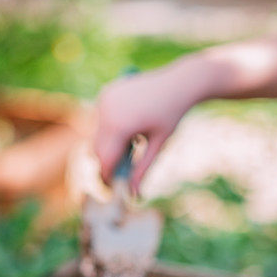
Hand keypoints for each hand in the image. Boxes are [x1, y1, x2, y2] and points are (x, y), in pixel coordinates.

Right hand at [93, 60, 202, 192]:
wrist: (179, 81)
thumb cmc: (172, 114)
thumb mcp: (158, 145)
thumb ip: (142, 170)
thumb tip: (134, 194)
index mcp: (120, 125)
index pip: (105, 160)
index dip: (108, 177)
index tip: (114, 189)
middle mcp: (107, 111)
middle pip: (98, 149)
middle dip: (107, 163)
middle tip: (122, 173)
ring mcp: (104, 100)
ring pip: (98, 135)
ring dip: (109, 146)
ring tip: (134, 143)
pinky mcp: (106, 93)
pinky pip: (102, 120)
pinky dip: (110, 130)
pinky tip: (132, 127)